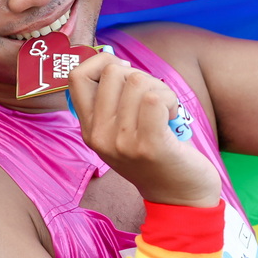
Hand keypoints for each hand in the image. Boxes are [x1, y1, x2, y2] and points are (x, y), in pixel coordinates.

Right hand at [66, 53, 221, 207]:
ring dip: (161, 90)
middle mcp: (99, 136)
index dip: (101, 61)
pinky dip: (171, 100)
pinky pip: (155, 98)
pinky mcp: (149, 145)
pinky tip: (173, 117)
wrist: (181, 197)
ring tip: (166, 113)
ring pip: (138, 81)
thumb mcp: (121, 132)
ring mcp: (122, 142)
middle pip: (112, 72)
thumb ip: (111, 100)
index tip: (125, 73)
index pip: (76, 76)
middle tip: (154, 100)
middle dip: (141, 76)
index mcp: (89, 129)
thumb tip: (114, 59)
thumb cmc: (156, 155)